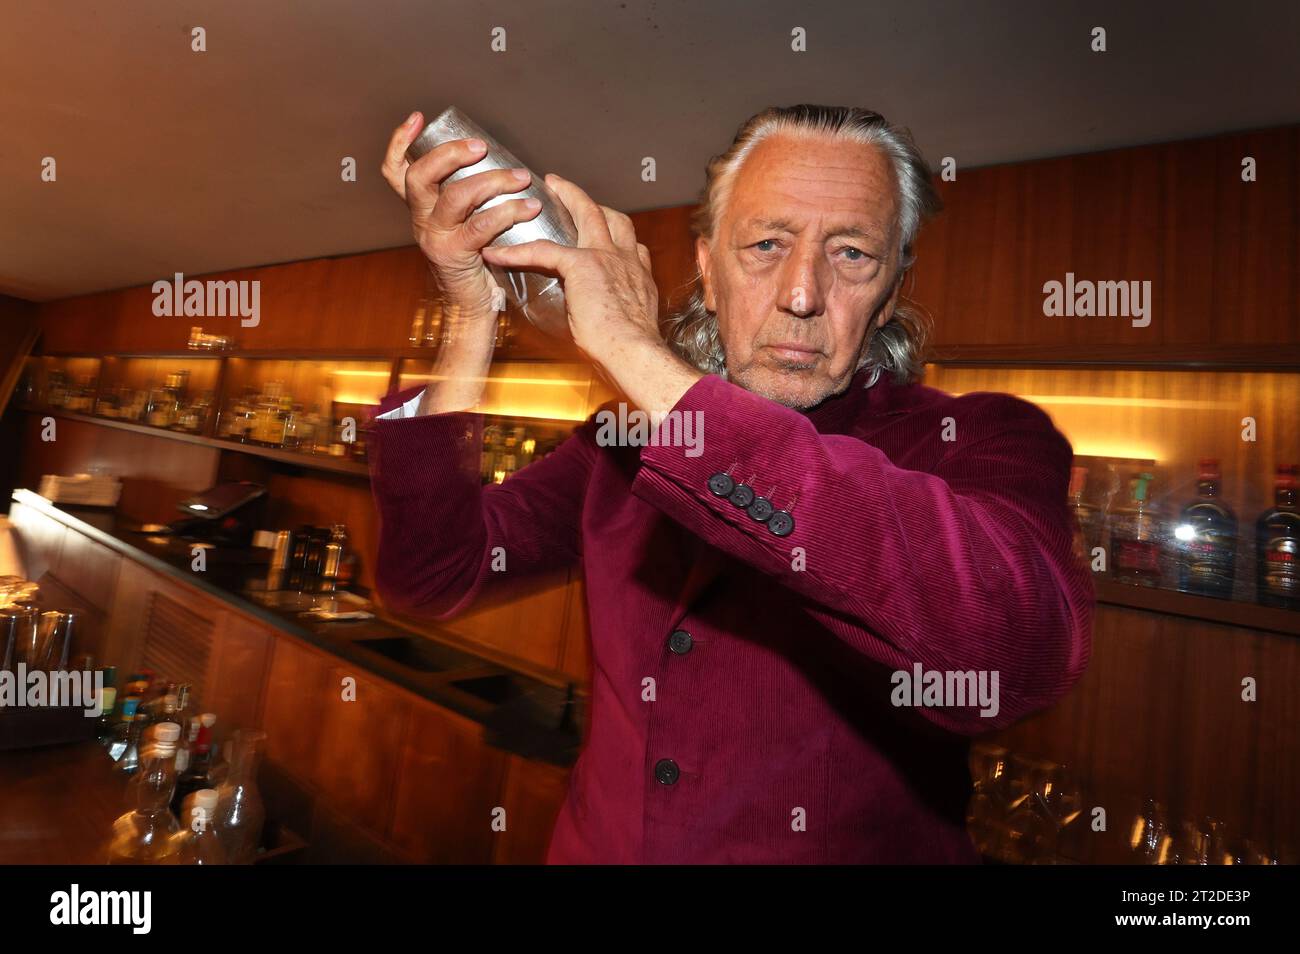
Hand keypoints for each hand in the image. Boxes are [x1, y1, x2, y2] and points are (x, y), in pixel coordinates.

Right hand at [380, 111, 542, 328]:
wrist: (473, 308)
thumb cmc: (478, 261)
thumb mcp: (466, 225)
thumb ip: (471, 200)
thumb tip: (503, 163)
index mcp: (422, 208)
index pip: (396, 171)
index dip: (401, 142)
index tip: (418, 118)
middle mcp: (421, 220)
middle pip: (420, 176)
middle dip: (450, 154)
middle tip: (481, 146)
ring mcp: (435, 238)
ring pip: (454, 197)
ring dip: (492, 182)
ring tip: (521, 178)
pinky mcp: (455, 255)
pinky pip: (480, 226)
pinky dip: (507, 212)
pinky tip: (528, 208)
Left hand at [478, 173, 660, 369]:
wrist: (633, 352)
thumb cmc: (630, 351)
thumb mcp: (631, 327)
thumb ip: (617, 315)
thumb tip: (602, 327)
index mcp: (638, 276)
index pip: (630, 244)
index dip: (617, 234)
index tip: (607, 231)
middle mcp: (626, 260)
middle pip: (611, 216)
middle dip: (588, 199)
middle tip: (566, 188)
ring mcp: (607, 257)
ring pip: (586, 213)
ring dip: (565, 196)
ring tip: (546, 190)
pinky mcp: (582, 265)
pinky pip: (543, 250)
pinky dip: (517, 251)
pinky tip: (497, 253)